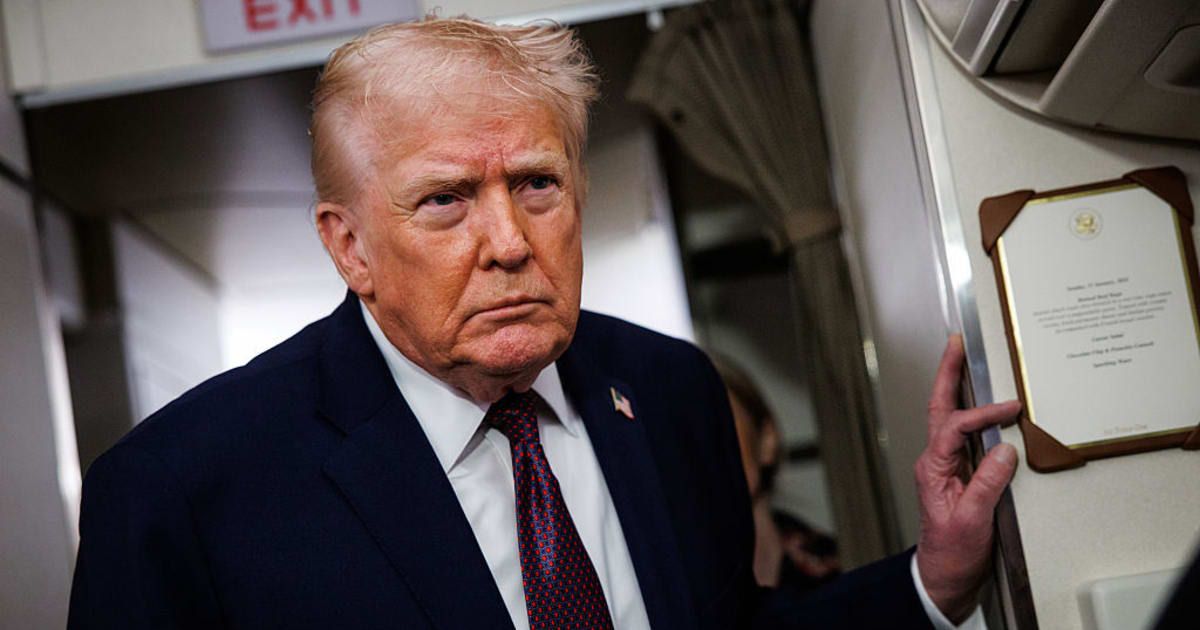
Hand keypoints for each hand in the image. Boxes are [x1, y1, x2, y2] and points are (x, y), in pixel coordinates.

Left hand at [915, 335, 1020, 622]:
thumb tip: (1004, 449)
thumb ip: (988, 484)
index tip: (1011, 409)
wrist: (945, 577)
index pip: (954, 427)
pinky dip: (973, 412)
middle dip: (947, 374)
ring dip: (955, 386)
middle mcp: (935, 461)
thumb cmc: (952, 552)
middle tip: (956, 343)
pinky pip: (964, 434)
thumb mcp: (972, 520)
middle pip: (940, 408)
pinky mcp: (959, 473)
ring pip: (948, 416)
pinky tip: (983, 401)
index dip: (983, 414)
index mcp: (932, 468)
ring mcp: (945, 466)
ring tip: (963, 357)